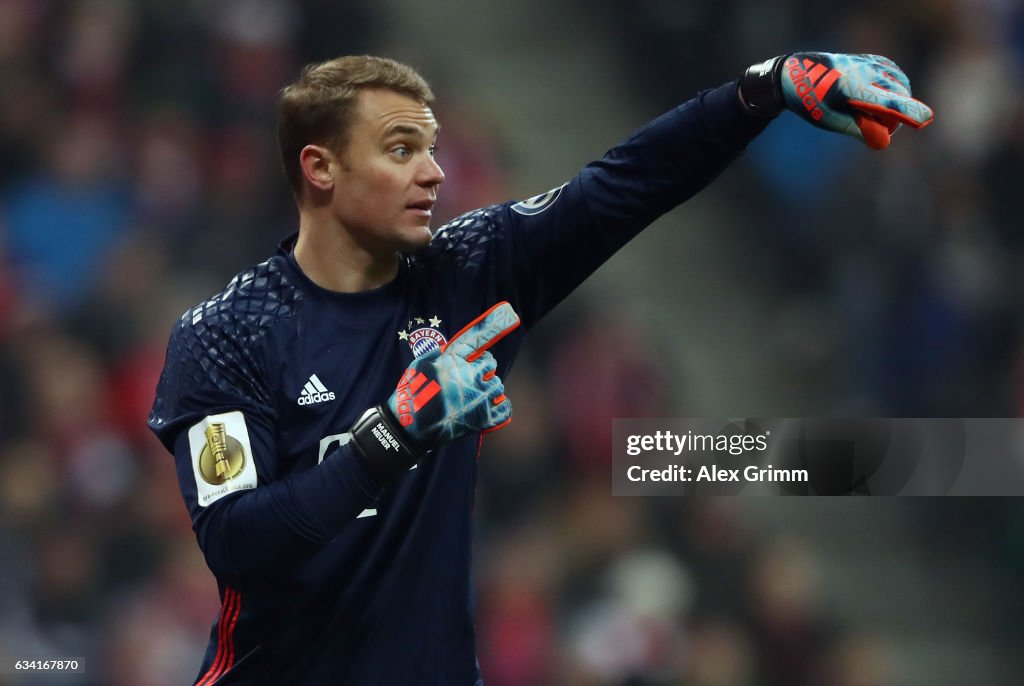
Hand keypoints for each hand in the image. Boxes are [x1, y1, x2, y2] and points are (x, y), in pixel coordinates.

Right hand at [348, 302, 519, 480]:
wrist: (411, 427)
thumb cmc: (412, 393)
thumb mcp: (420, 364)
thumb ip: (439, 353)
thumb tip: (452, 348)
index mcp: (455, 360)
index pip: (479, 339)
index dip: (495, 325)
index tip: (511, 317)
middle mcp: (471, 375)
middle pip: (491, 364)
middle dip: (484, 369)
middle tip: (472, 379)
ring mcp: (480, 397)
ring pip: (498, 386)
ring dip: (489, 389)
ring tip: (474, 397)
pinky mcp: (484, 418)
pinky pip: (504, 408)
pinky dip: (499, 408)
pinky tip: (487, 409)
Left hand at [740, 52, 933, 148]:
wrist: (797, 74)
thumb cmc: (811, 101)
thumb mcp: (830, 121)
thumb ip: (859, 131)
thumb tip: (884, 143)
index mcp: (851, 88)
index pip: (885, 102)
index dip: (906, 112)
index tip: (925, 119)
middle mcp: (866, 71)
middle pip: (898, 100)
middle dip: (891, 117)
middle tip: (867, 123)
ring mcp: (872, 62)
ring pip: (902, 88)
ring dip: (893, 102)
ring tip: (866, 108)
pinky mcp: (876, 59)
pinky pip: (897, 77)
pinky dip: (892, 90)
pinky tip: (876, 95)